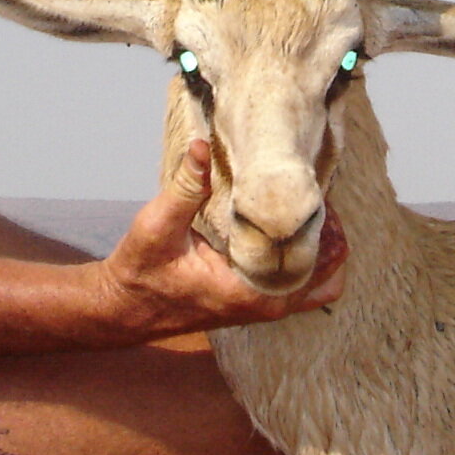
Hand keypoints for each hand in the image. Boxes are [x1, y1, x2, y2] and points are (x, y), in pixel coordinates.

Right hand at [86, 142, 347, 340]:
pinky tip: (288, 228)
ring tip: (307, 209)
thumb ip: (186, 186)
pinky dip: (307, 262)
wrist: (124, 309)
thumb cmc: (140, 271)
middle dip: (330, 235)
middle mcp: (265, 306)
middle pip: (328, 275)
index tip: (312, 191)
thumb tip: (202, 145)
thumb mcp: (157, 225)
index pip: (314, 263)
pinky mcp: (257, 305)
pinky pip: (301, 287)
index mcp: (250, 292)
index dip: (321, 224)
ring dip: (322, 249)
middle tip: (316, 195)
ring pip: (320, 284)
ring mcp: (264, 309)